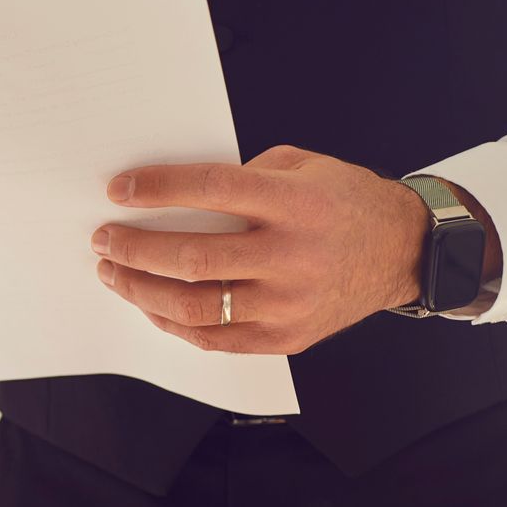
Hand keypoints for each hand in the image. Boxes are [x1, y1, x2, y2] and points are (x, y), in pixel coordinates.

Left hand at [92, 145, 451, 354]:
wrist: (403, 251)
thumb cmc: (342, 203)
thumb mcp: (302, 167)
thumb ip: (243, 176)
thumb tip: (171, 194)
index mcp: (294, 203)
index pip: (211, 190)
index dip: (157, 189)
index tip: (118, 190)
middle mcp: (291, 256)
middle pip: (191, 258)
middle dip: (134, 248)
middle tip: (102, 238)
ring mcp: (288, 302)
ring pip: (193, 306)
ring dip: (139, 290)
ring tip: (113, 273)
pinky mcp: (285, 336)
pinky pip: (213, 338)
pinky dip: (171, 322)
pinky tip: (148, 304)